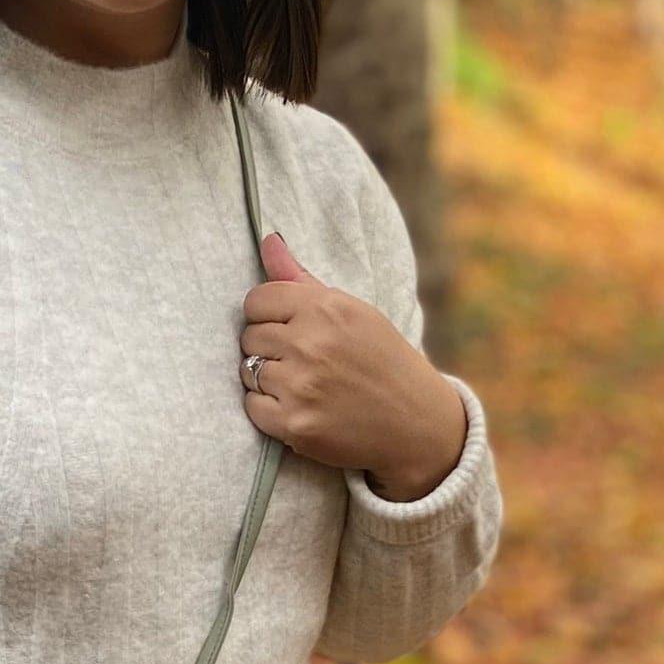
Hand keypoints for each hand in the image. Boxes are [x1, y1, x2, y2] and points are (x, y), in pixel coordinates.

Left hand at [241, 232, 465, 499]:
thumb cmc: (381, 360)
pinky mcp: (295, 425)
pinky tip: (298, 407)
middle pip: (249, 336)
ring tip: (301, 384)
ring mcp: (302, 386)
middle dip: (267, 348)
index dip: (267, 316)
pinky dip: (267, 409)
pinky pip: (252, 407)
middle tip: (301, 361)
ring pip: (247, 371)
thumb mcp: (352, 311)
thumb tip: (267, 239)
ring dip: (266, 379)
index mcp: (326, 308)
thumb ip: (302, 279)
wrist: (416, 422)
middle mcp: (311, 343)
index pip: (256, 300)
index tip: (287, 329)